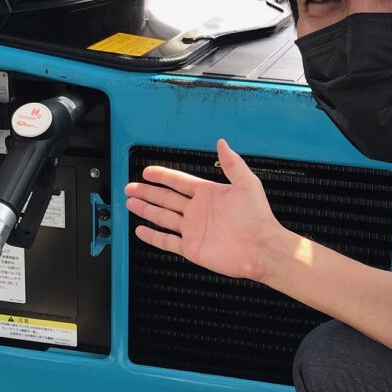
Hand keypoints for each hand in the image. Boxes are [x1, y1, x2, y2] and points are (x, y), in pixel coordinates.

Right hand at [124, 139, 287, 281]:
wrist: (261, 248)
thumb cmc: (258, 217)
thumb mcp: (247, 184)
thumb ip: (232, 163)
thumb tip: (222, 143)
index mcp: (209, 194)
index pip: (179, 182)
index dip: (162, 176)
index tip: (147, 171)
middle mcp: (198, 211)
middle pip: (166, 199)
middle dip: (147, 192)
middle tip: (130, 187)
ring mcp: (193, 230)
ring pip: (163, 217)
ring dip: (146, 210)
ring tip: (130, 203)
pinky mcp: (191, 248)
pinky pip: (167, 241)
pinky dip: (153, 236)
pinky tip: (140, 230)